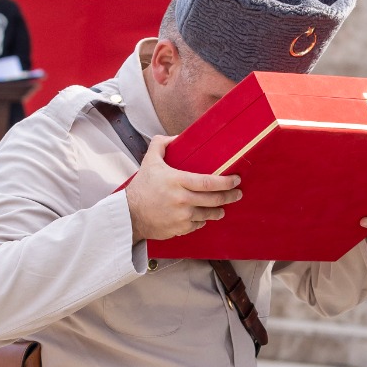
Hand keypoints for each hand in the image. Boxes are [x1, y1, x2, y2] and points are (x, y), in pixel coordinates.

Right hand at [124, 135, 241, 242]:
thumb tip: (176, 137)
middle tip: (237, 193)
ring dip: (218, 210)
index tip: (236, 180)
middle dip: (230, 196)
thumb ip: (161, 145)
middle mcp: (182, 200)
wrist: (129, 214)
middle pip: (214, 199)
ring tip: (223, 207)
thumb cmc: (141, 187)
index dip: (226, 182)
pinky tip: (204, 217)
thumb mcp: (149, 161)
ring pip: (208, 214)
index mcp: (177, 181)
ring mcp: (182, 216)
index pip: (208, 182)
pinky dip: (202, 220)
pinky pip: (198, 225)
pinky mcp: (179, 229)